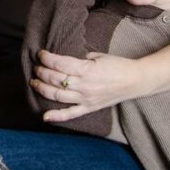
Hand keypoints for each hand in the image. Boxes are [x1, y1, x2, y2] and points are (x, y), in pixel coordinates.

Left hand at [30, 50, 145, 121]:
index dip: (46, 58)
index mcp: (87, 70)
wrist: (135, 80)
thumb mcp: (97, 56)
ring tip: (34, 82)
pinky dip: (57, 116)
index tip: (40, 54)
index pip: (60, 64)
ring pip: (57, 95)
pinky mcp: (89, 108)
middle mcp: (84, 86)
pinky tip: (45, 116)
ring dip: (42, 88)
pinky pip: (70, 114)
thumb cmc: (118, 65)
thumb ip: (80, 59)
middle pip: (55, 79)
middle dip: (41, 71)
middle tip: (36, 67)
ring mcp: (86, 99)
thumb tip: (64, 60)